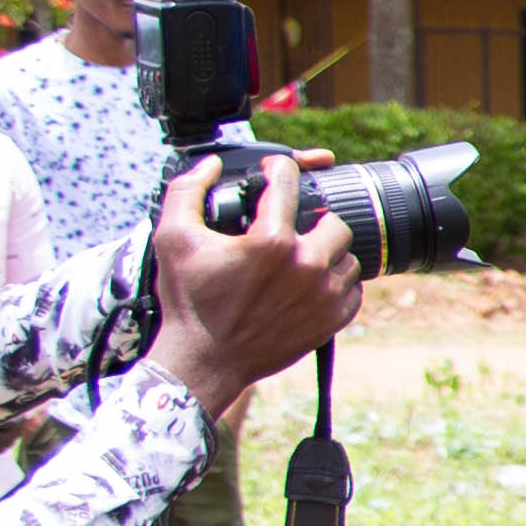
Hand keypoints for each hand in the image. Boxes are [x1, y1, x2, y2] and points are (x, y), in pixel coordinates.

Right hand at [139, 155, 363, 416]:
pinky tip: (310, 284)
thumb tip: (212, 164)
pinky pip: (352, 289)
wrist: (203, 361)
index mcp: (272, 240)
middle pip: (333, 222)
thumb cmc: (188, 301)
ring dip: (327, 253)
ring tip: (299, 258)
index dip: (281, 167)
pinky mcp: (332, 320)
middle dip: (312, 219)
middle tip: (291, 227)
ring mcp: (324, 295)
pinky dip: (336, 284)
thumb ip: (187, 190)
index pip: (290, 182)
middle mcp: (307, 265)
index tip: (276, 169)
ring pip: (347, 256)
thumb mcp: (172, 238)